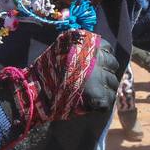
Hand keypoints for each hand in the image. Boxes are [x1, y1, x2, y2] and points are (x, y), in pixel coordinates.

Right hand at [1, 30, 120, 127]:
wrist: (36, 90)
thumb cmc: (47, 70)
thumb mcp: (62, 47)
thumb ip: (80, 47)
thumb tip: (95, 48)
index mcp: (90, 45)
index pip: (108, 49)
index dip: (102, 59)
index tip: (95, 66)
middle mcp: (97, 59)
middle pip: (113, 66)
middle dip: (105, 74)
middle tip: (93, 82)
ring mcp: (100, 79)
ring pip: (113, 84)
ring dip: (104, 89)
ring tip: (90, 94)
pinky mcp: (99, 97)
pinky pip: (108, 101)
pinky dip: (100, 104)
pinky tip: (88, 103)